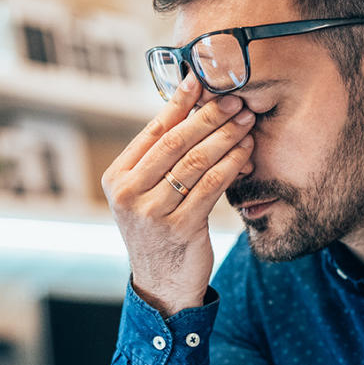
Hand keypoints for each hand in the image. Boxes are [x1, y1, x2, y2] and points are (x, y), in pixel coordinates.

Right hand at [101, 74, 255, 316]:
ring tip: (245, 121)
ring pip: (196, 162)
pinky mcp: (179, 227)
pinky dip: (231, 164)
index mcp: (117, 178)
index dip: (179, 102)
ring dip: (225, 137)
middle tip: (234, 98)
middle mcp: (128, 193)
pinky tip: (246, 152)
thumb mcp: (148, 194)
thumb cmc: (160, 231)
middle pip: (175, 142)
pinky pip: (211, 186)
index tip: (201, 80)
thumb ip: (161, 159)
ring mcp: (152, 212)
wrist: (162, 285)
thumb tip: (191, 108)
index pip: (152, 131)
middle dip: (209, 116)